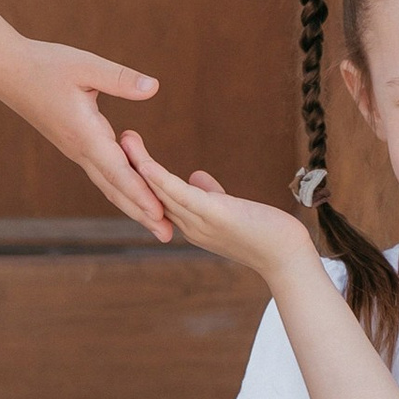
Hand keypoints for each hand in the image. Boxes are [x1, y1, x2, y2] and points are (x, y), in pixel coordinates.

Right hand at [3, 38, 168, 235]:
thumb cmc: (45, 64)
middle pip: (114, 188)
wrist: (6, 70)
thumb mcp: (85, 66)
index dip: (140, 192)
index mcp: (84, 133)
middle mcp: (79, 149)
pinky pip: (101, 172)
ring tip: (155, 222)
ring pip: (107, 184)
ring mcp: (75, 149)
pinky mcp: (74, 144)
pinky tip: (132, 193)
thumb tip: (154, 87)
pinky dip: (120, 187)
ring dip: (132, 204)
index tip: (160, 213)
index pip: (117, 170)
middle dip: (141, 212)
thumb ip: (120, 79)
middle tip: (168, 235)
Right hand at [118, 135, 321, 288]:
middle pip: (150, 194)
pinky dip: (160, 179)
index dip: (138, 175)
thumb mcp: (230, 210)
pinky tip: (145, 163)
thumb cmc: (263, 233)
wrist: (286, 257)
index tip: (124, 152)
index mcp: (190, 222)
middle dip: (130, 168)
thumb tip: (197, 176)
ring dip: (139, 166)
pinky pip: (179, 195)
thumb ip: (211, 194)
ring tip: (123, 141)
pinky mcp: (212, 215)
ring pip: (159, 192)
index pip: (157, 197)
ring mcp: (197, 222)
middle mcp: (187, 225)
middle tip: (112, 141)